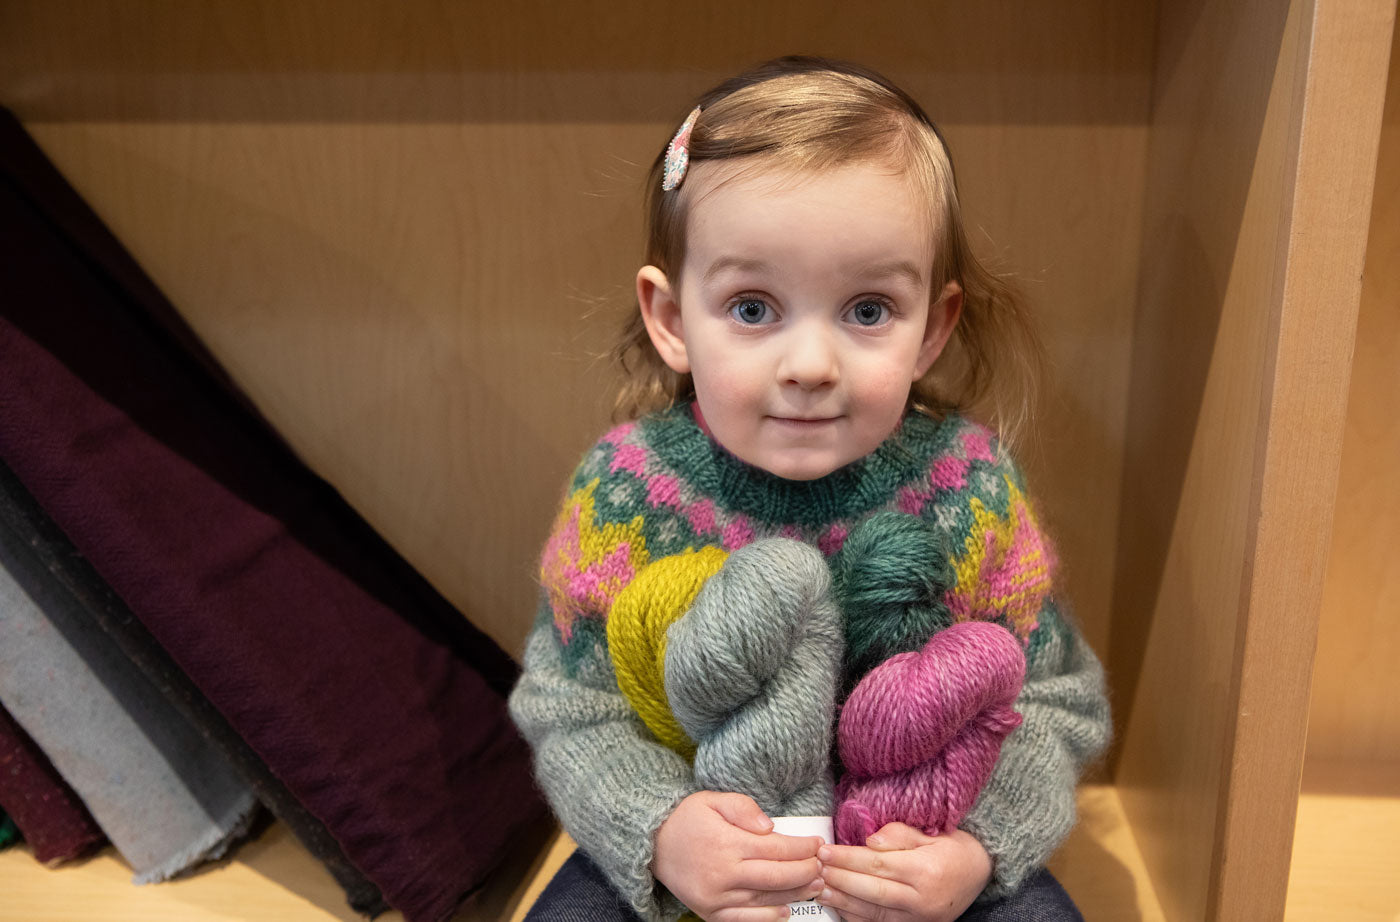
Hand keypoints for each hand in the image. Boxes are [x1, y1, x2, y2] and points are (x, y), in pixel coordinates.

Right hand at [652, 791, 824, 921]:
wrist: (652, 844)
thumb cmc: (687, 819)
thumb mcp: (713, 800)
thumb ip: (743, 808)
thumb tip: (771, 828)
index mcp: (727, 843)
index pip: (776, 848)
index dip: (802, 848)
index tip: (818, 844)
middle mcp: (723, 873)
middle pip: (777, 876)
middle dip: (806, 871)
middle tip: (822, 866)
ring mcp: (716, 897)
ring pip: (766, 900)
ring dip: (795, 894)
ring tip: (814, 886)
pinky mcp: (710, 912)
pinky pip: (744, 920)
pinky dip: (768, 919)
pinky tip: (785, 911)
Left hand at [816, 823, 991, 921]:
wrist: (981, 873)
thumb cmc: (953, 848)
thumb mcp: (931, 833)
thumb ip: (899, 834)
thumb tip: (870, 842)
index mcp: (926, 871)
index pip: (878, 865)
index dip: (848, 858)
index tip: (825, 851)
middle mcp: (922, 900)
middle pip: (872, 891)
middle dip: (840, 879)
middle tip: (816, 869)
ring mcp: (920, 919)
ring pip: (874, 913)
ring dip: (844, 902)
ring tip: (821, 889)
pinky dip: (858, 918)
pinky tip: (841, 908)